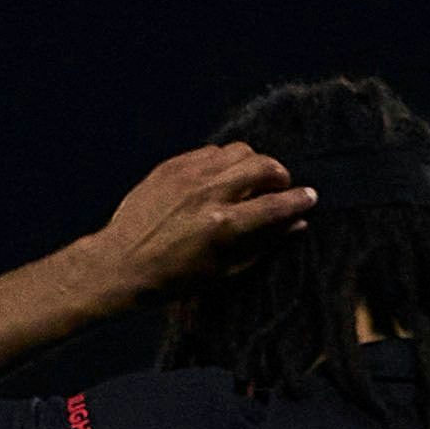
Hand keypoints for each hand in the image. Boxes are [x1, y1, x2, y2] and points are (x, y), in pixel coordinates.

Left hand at [83, 142, 318, 306]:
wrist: (119, 263)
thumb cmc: (174, 277)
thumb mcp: (225, 270)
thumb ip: (264, 242)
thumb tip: (298, 222)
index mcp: (225, 225)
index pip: (279, 203)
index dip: (301, 200)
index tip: (310, 198)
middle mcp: (209, 194)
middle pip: (264, 166)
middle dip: (279, 177)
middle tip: (275, 191)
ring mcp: (187, 176)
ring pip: (239, 151)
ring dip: (251, 164)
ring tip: (247, 183)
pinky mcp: (169, 167)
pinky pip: (209, 151)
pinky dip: (222, 162)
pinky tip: (218, 179)